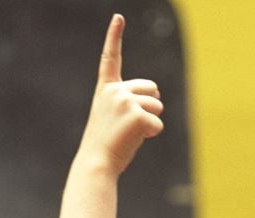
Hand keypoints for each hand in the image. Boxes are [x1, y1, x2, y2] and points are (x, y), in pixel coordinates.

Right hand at [60, 13, 164, 217]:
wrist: (96, 163)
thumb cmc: (106, 144)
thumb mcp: (113, 118)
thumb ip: (129, 103)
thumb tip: (155, 100)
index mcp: (106, 90)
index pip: (110, 58)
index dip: (114, 36)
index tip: (118, 17)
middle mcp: (114, 91)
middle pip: (152, 88)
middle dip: (150, 105)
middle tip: (129, 126)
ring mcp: (125, 101)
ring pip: (158, 105)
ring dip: (150, 122)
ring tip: (130, 134)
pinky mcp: (137, 115)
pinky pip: (158, 122)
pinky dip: (151, 133)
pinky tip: (134, 140)